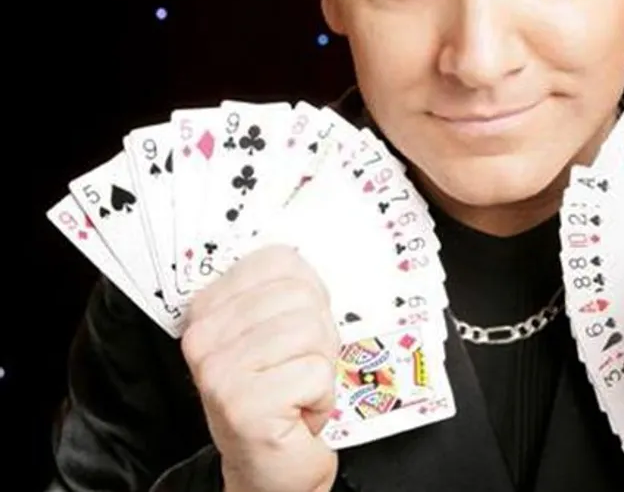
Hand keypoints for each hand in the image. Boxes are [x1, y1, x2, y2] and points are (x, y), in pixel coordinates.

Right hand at [181, 245, 340, 491]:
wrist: (271, 468)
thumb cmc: (280, 395)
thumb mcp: (277, 330)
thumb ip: (286, 290)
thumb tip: (306, 252)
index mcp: (209, 307)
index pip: (280, 262)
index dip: (309, 295)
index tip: (295, 328)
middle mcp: (204, 337)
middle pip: (301, 296)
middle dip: (319, 335)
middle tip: (300, 367)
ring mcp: (219, 371)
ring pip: (312, 332)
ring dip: (320, 368)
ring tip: (298, 389)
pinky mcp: (243, 405)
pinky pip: (315, 373)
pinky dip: (321, 397)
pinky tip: (299, 413)